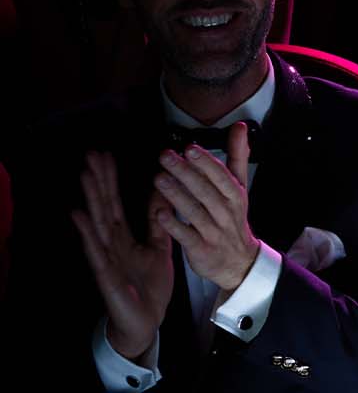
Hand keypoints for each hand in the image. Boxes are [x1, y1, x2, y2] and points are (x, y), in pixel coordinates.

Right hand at [71, 152, 173, 360]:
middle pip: (103, 206)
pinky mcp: (104, 273)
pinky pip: (95, 250)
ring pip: (97, 222)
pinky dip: (87, 232)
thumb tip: (162, 194)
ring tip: (84, 174)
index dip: (110, 180)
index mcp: (123, 237)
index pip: (115, 203)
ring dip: (90, 198)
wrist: (147, 320)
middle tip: (91, 154)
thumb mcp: (158, 247)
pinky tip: (78, 214)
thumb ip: (157, 222)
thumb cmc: (149, 286)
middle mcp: (111, 243)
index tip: (106, 155)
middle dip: (98, 181)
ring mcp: (105, 257)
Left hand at [151, 124, 260, 293]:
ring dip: (176, 194)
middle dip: (185, 172)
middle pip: (205, 190)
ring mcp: (213, 232)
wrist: (238, 261)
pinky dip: (173, 225)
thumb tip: (240, 127)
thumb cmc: (233, 219)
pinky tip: (159, 213)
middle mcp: (225, 213)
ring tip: (158, 178)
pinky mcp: (200, 249)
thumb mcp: (240, 187)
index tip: (190, 148)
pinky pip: (185, 236)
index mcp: (235, 196)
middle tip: (165, 156)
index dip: (206, 162)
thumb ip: (237, 156)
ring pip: (194, 211)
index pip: (221, 176)